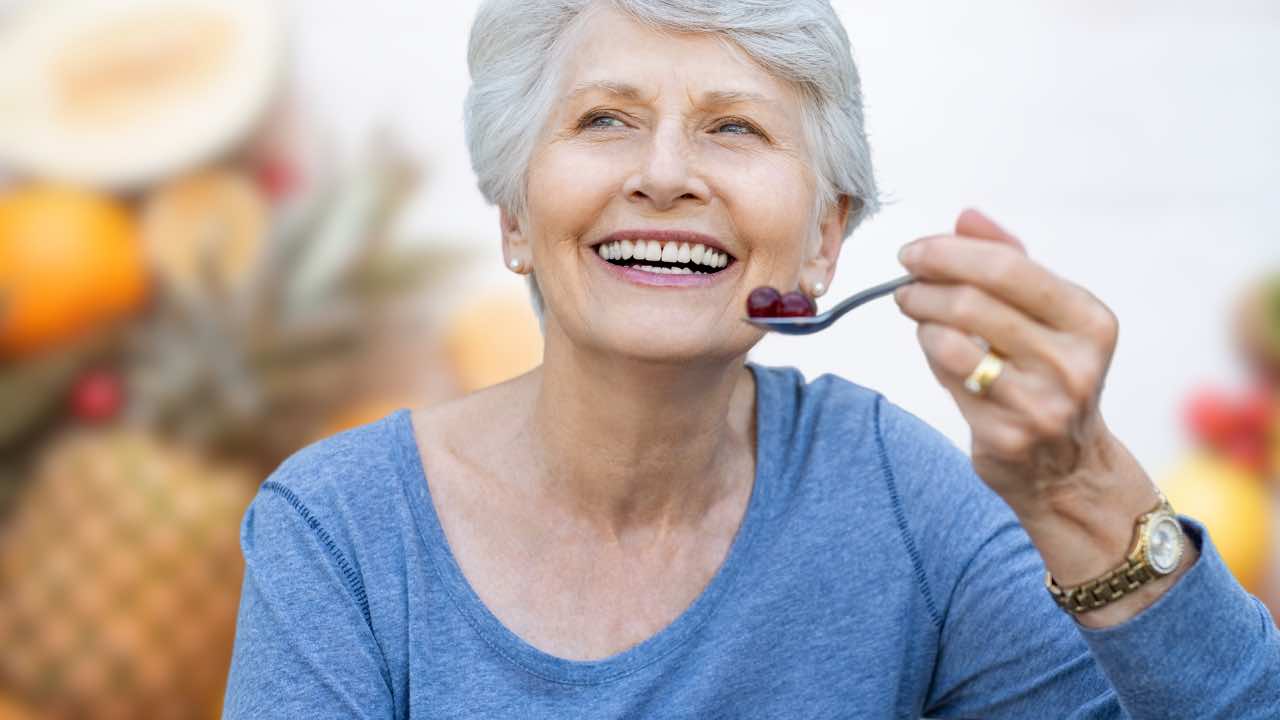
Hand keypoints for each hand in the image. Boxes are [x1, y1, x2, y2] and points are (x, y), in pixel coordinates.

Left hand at [893, 209, 1189, 624]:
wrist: (1067, 469)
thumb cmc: (1049, 375)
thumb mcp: (1048, 315)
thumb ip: (1009, 260)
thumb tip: (966, 217)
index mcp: (1090, 321)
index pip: (1007, 267)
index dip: (949, 252)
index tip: (914, 251)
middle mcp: (1073, 362)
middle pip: (972, 302)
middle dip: (925, 285)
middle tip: (904, 283)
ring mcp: (1041, 403)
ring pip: (952, 341)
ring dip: (921, 319)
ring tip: (914, 311)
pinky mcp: (1006, 434)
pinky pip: (948, 380)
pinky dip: (932, 356)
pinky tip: (935, 349)